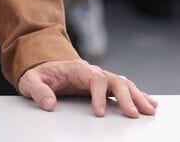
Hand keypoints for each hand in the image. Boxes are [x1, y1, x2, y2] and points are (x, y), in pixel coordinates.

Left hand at [18, 60, 156, 117]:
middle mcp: (91, 71)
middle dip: (126, 97)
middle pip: (114, 80)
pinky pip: (123, 88)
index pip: (94, 78)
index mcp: (76, 69)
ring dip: (136, 96)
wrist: (42, 66)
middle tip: (133, 114)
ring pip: (123, 84)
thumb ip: (37, 90)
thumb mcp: (30, 80)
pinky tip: (148, 102)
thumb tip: (48, 104)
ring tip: (148, 110)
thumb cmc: (38, 73)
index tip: (99, 113)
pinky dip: (137, 94)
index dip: (98, 96)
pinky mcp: (103, 85)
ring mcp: (99, 77)